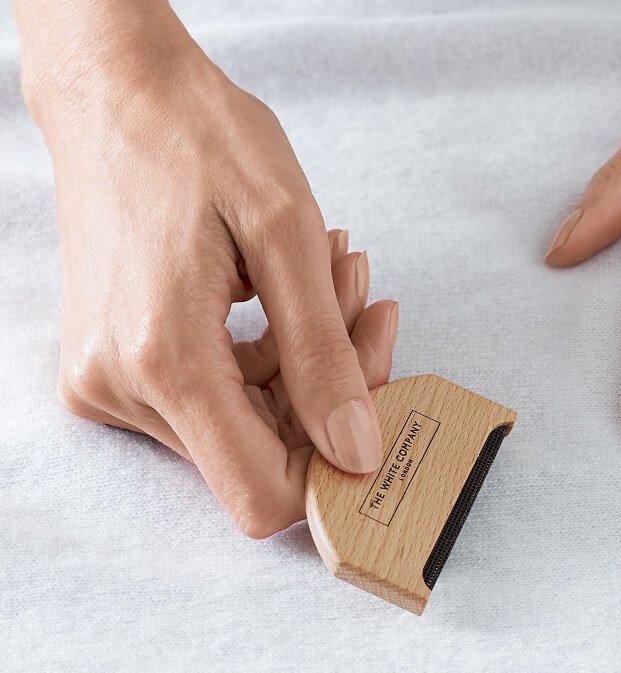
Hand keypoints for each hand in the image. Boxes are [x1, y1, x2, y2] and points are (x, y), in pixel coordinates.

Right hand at [20, 3, 395, 535]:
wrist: (116, 92)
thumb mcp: (287, 236)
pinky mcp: (115, 365)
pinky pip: (213, 395)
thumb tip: (358, 454)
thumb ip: (324, 357)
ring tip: (331, 277)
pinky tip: (291, 292)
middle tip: (362, 302)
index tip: (371, 399)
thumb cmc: (201, 138)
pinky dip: (267, 356)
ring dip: (304, 364)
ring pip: (243, 424)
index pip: (263, 493)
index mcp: (167, 362)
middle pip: (261, 455)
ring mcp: (111, 381)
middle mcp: (124, 389)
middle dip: (330, 391)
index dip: (330, 468)